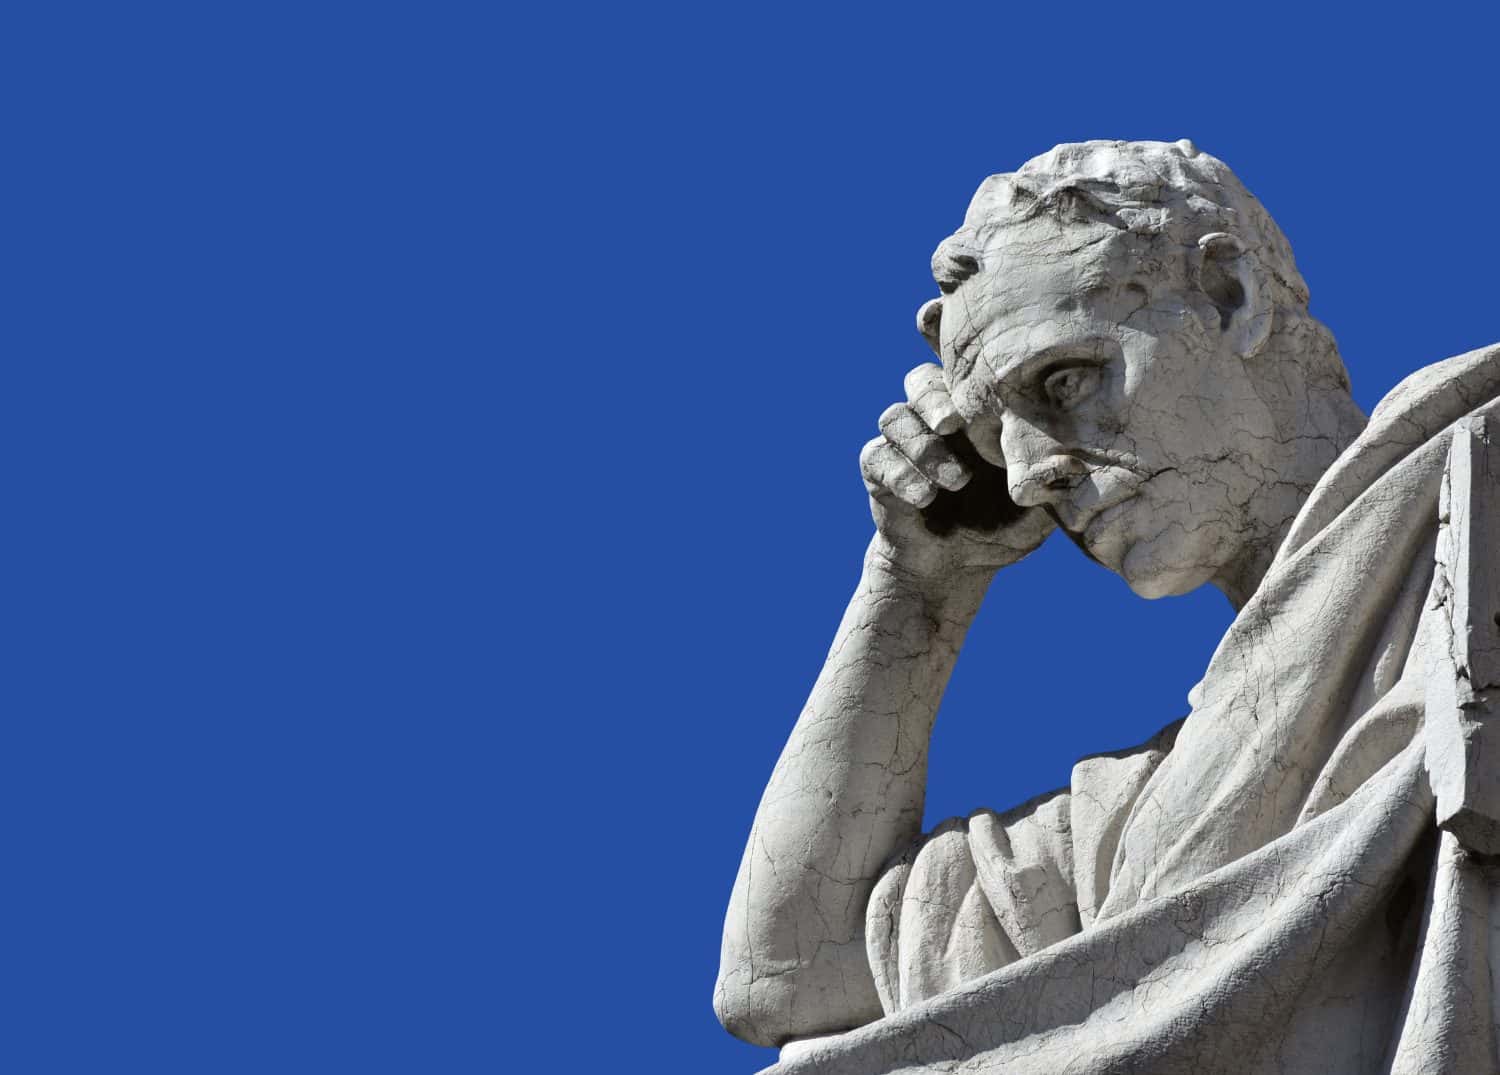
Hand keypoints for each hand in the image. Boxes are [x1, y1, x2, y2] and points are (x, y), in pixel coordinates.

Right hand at [860, 363, 1054, 581]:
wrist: (956, 568)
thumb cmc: (1003, 527)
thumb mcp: (1037, 506)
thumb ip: (1050, 480)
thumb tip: (1075, 460)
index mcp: (974, 416)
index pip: (962, 372)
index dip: (962, 367)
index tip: (972, 375)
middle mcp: (934, 422)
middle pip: (920, 381)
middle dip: (933, 398)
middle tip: (950, 424)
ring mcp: (904, 445)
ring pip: (894, 417)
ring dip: (923, 447)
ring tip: (955, 482)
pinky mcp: (879, 472)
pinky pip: (875, 457)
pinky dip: (901, 474)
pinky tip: (924, 498)